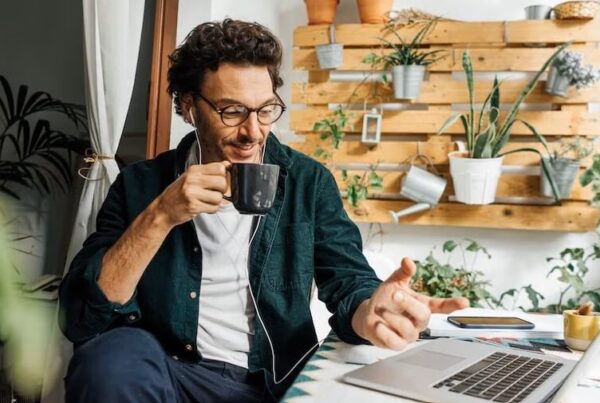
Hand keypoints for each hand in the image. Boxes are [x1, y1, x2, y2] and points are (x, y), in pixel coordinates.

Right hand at [154, 161, 230, 226]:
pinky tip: (204, 207)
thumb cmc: (178, 193)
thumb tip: (227, 164)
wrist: (163, 208)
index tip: (219, 181)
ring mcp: (192, 193)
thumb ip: (209, 170)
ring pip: (219, 197)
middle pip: (222, 182)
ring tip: (207, 201)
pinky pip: (213, 208)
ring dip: (216, 202)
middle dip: (222, 190)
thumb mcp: (191, 176)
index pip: (220, 168)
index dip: (224, 176)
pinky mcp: (193, 206)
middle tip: (215, 192)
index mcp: (194, 170)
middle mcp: (192, 179)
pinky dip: (211, 209)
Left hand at [352, 257, 468, 349]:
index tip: (465, 302)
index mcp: (422, 305)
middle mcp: (418, 321)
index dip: (452, 304)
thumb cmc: (386, 299)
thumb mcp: (394, 282)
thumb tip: (407, 260)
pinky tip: (379, 325)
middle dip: (409, 304)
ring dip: (393, 317)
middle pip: (424, 316)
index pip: (441, 306)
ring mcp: (409, 334)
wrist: (369, 314)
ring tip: (380, 309)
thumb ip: (403, 272)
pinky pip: (395, 342)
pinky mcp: (397, 344)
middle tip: (395, 294)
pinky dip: (385, 333)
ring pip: (408, 330)